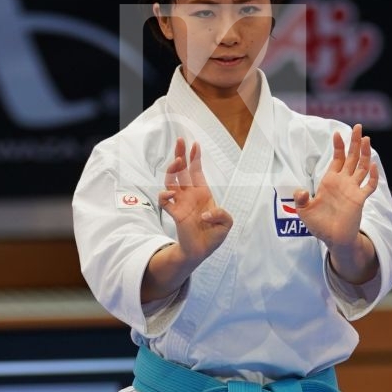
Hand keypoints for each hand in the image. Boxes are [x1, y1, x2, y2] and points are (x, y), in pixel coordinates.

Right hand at [159, 138, 232, 265]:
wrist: (201, 251)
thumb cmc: (213, 236)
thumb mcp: (226, 223)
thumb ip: (222, 215)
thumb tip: (205, 213)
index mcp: (203, 193)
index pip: (196, 171)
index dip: (195, 157)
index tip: (195, 144)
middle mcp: (190, 195)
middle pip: (182, 170)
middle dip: (181, 154)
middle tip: (180, 140)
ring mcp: (180, 202)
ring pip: (171, 180)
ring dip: (173, 169)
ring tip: (177, 161)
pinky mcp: (174, 213)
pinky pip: (165, 200)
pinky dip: (165, 195)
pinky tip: (170, 193)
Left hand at [293, 125, 378, 261]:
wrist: (332, 239)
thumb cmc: (319, 225)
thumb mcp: (304, 211)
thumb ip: (301, 199)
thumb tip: (300, 191)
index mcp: (330, 181)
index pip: (337, 158)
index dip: (338, 146)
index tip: (337, 133)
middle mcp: (344, 182)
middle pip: (352, 157)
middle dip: (355, 142)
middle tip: (358, 127)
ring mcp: (353, 190)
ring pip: (362, 167)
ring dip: (365, 154)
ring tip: (366, 139)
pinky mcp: (359, 200)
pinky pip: (369, 186)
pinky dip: (372, 176)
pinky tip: (372, 165)